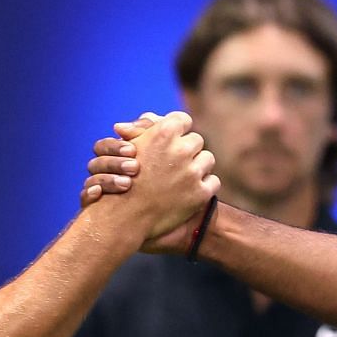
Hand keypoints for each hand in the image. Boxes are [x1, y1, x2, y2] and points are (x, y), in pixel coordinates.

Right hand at [86, 111, 217, 245]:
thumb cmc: (123, 178)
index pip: (183, 120)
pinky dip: (203, 186)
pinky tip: (188, 191)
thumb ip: (145, 129)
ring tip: (182, 177)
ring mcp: (192, 173)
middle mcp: (180, 150)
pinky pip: (213, 181)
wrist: (123, 217)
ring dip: (198, 166)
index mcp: (163, 133)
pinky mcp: (200, 193)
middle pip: (197, 140)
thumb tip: (157, 119)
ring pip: (208, 159)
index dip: (178, 130)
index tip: (174, 139)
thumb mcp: (130, 147)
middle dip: (187, 150)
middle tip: (175, 162)